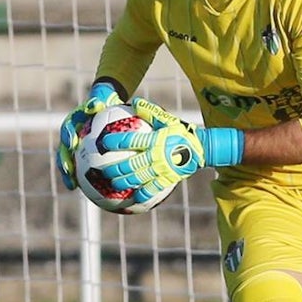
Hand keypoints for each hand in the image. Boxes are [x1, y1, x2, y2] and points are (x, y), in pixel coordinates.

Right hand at [54, 82, 123, 189]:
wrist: (105, 102)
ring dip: (68, 174)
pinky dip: (83, 178)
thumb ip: (96, 101)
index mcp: (72, 121)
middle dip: (63, 162)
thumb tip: (95, 104)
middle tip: (68, 171)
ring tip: (72, 185)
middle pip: (63, 150)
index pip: (67, 130)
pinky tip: (91, 191)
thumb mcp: (102, 97)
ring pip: (67, 161)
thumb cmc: (104, 100)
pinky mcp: (80, 154)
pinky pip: (81, 168)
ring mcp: (74, 145)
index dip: (68, 138)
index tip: (72, 145)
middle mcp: (70, 135)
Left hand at [100, 98, 243, 204]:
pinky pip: (153, 189)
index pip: (131, 140)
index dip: (116, 142)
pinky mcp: (167, 179)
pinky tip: (133, 199)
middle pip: (131, 164)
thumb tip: (135, 102)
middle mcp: (156, 156)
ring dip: (124, 183)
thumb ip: (150, 112)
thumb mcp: (167, 119)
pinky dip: (142, 195)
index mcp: (154, 140)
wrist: (200, 148)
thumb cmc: (180, 132)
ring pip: (139, 179)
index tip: (103, 143)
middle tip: (102, 171)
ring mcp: (161, 169)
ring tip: (112, 185)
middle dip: (115, 169)